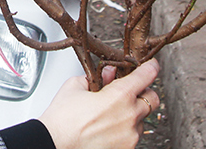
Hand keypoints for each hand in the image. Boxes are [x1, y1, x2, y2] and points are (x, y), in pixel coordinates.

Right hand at [38, 59, 159, 148]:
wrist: (53, 145)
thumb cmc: (62, 120)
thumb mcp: (75, 86)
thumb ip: (96, 78)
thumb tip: (107, 75)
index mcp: (119, 96)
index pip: (146, 75)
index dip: (150, 67)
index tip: (150, 66)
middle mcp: (130, 117)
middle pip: (152, 99)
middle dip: (144, 93)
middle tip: (130, 92)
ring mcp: (130, 137)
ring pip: (141, 120)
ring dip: (131, 114)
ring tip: (110, 114)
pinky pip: (132, 136)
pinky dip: (124, 130)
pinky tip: (107, 128)